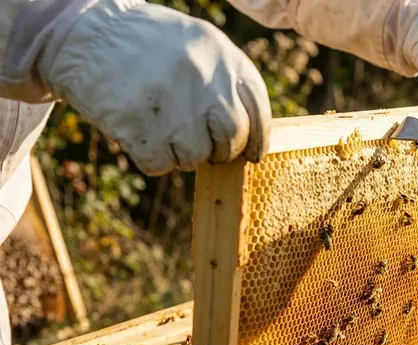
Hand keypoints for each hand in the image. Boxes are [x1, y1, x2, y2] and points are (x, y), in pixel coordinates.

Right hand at [40, 0, 269, 175]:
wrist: (86, 33)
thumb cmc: (148, 44)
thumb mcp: (199, 45)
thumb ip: (226, 81)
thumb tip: (248, 134)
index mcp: (225, 57)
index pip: (257, 110)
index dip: (257, 139)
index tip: (251, 154)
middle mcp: (205, 80)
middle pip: (232, 137)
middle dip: (222, 152)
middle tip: (206, 149)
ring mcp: (173, 104)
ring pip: (196, 156)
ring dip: (184, 156)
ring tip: (165, 134)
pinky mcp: (139, 126)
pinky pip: (160, 165)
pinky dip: (153, 160)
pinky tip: (141, 136)